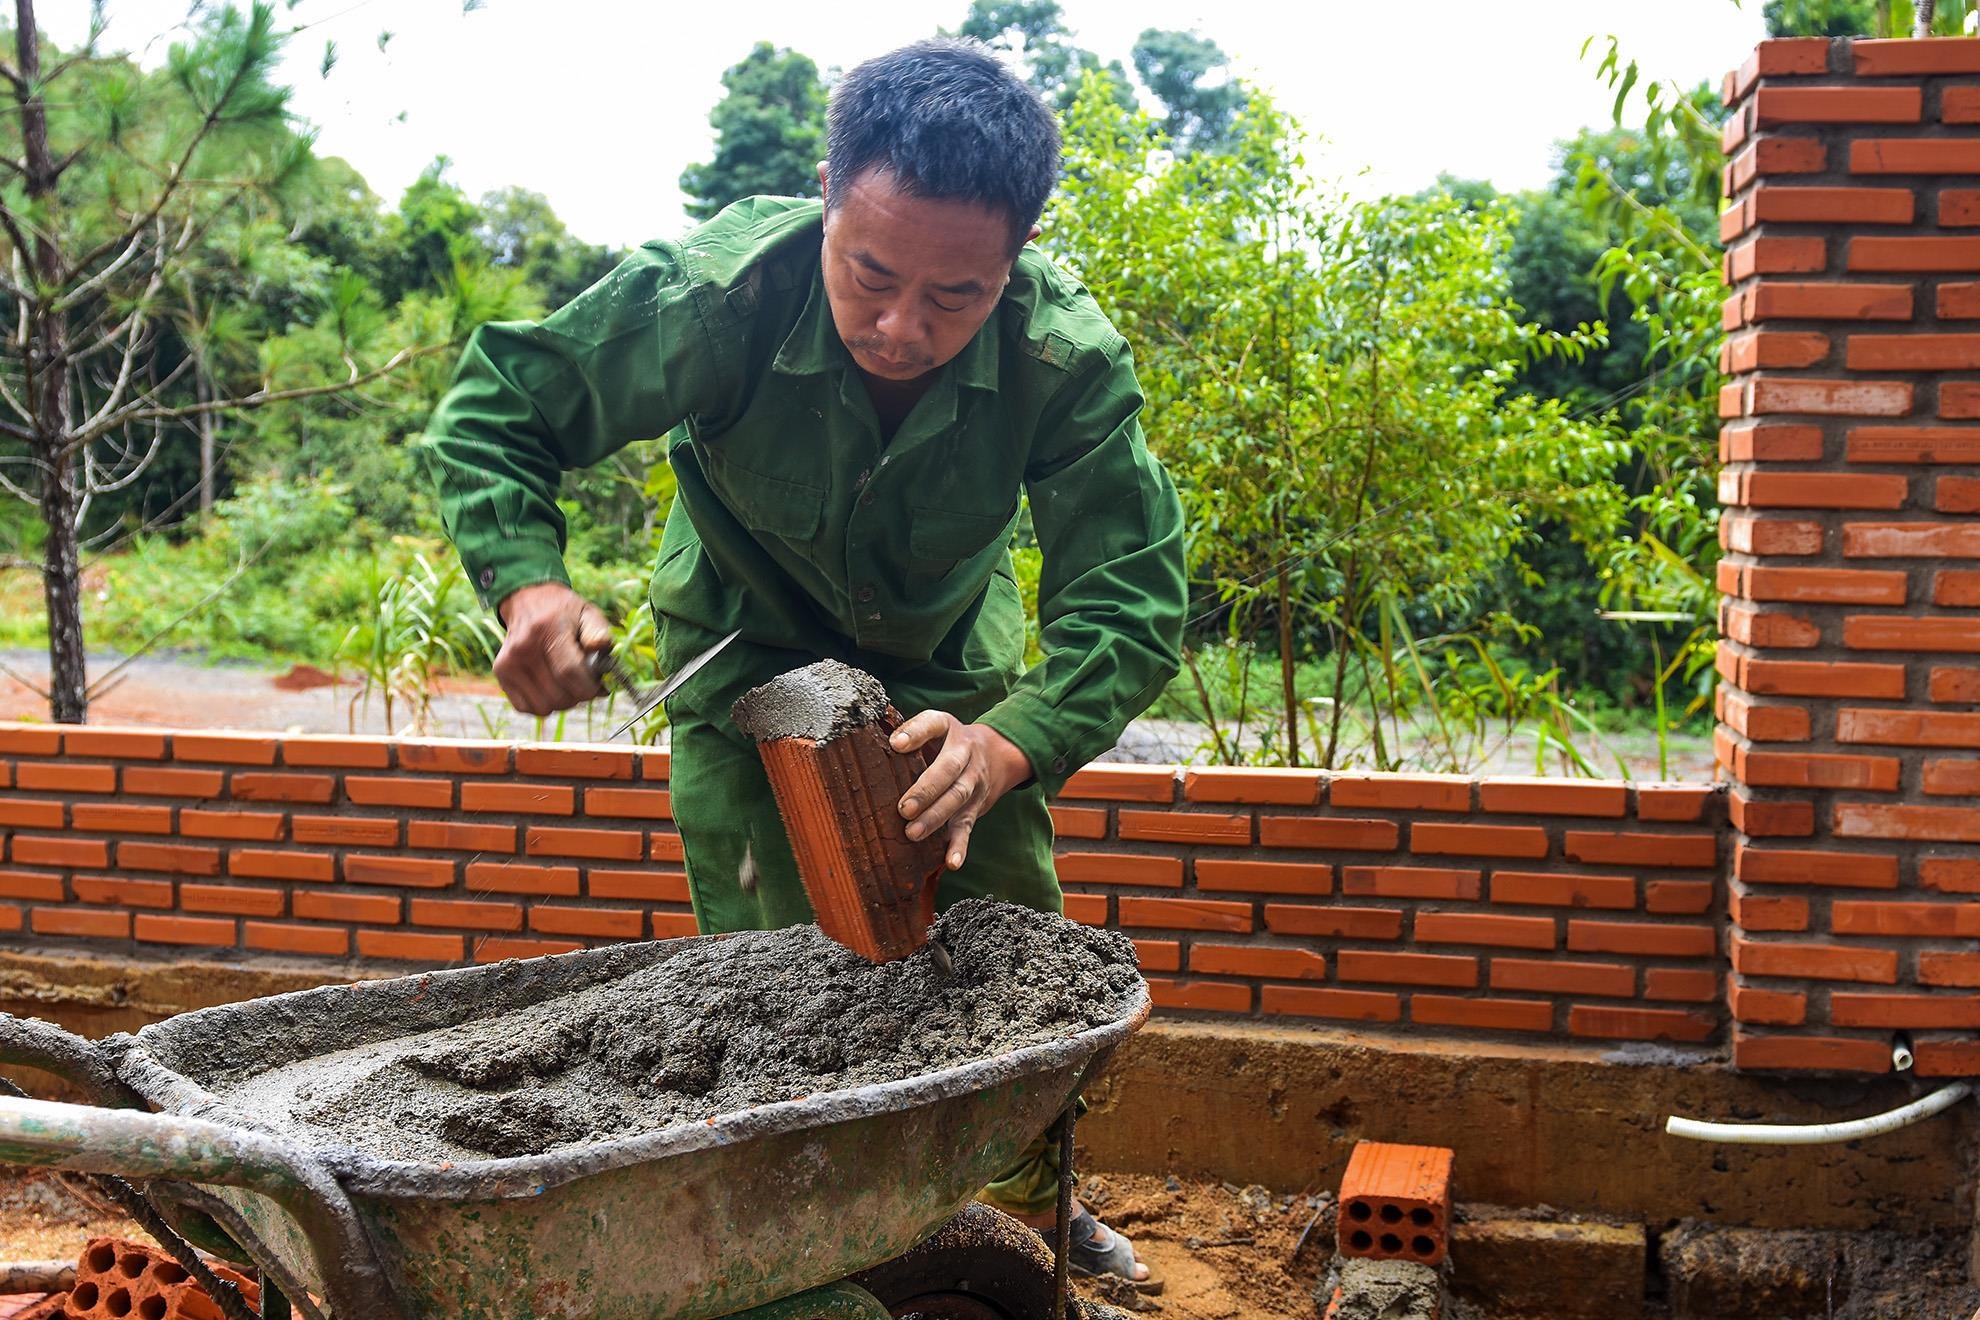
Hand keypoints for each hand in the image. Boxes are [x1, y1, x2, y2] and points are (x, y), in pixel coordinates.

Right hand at [493, 582, 612, 715]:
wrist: (528, 601)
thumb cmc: (565, 613)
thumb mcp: (588, 614)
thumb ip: (599, 632)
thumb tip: (599, 648)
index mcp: (548, 629)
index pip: (569, 672)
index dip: (589, 688)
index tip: (598, 686)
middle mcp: (524, 647)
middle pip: (558, 695)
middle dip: (579, 696)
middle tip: (584, 683)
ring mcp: (508, 662)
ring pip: (543, 707)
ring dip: (562, 702)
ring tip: (567, 684)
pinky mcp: (500, 673)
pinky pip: (526, 708)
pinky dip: (542, 704)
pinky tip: (550, 687)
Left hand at [891, 712, 1032, 870]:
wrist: (998, 753)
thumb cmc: (950, 741)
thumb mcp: (936, 725)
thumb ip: (912, 730)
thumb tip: (884, 743)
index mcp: (949, 728)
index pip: (933, 725)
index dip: (915, 733)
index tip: (896, 744)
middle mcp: (965, 754)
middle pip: (948, 771)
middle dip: (926, 790)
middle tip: (903, 808)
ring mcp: (973, 782)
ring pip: (956, 800)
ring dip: (935, 818)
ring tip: (912, 833)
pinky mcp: (975, 807)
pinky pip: (967, 827)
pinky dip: (959, 846)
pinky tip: (951, 863)